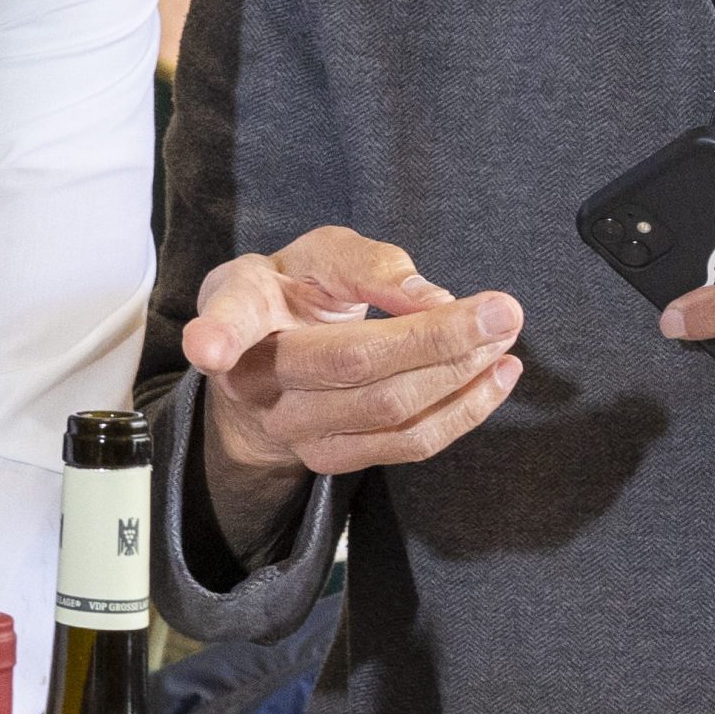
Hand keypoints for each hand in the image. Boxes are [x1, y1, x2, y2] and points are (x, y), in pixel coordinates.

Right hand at [183, 225, 523, 549]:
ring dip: (461, 374)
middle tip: (502, 310)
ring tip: (504, 335)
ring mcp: (290, 427)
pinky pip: (407, 444)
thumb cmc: (295, 293)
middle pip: (351, 366)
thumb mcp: (317, 255)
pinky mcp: (328, 458)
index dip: (217, 335)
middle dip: (437, 339)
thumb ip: (367, 265)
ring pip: (388, 410)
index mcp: (238, 312)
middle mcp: (255, 380)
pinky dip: (463, 411)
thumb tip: (432, 298)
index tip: (210, 348)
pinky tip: (498, 376)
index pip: (227, 322)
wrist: (268, 366)